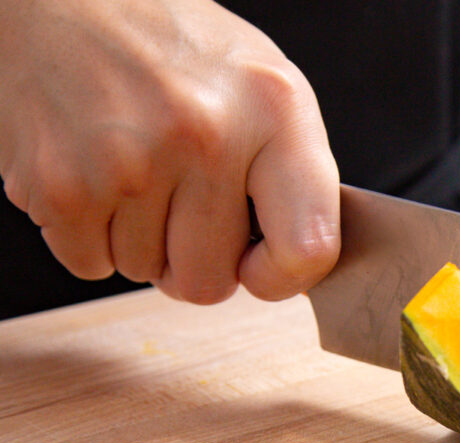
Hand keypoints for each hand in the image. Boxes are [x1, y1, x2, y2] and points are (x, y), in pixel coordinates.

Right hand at [0, 0, 339, 302]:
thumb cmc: (178, 50)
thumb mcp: (267, 89)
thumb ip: (295, 178)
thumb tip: (297, 266)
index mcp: (274, 111)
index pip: (307, 249)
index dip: (281, 279)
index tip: (259, 267)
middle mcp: (206, 134)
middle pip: (209, 281)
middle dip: (194, 257)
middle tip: (180, 200)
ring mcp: (128, 160)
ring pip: (146, 272)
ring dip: (139, 239)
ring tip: (135, 170)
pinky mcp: (59, 182)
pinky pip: (89, 264)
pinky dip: (89, 235)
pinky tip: (95, 176)